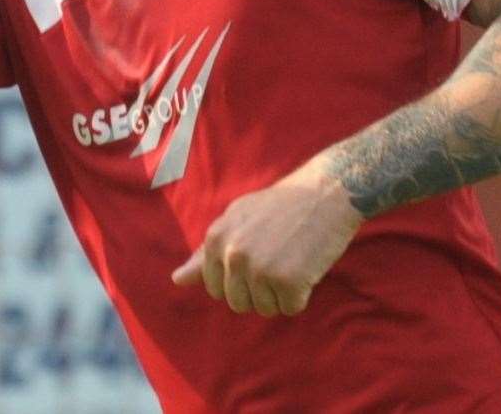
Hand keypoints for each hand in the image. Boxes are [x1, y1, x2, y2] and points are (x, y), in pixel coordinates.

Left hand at [171, 155, 361, 316]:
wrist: (324, 193)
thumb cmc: (281, 206)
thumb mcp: (237, 219)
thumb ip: (207, 253)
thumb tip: (176, 281)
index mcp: (216, 238)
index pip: (215, 287)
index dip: (239, 279)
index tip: (257, 256)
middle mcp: (233, 255)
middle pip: (238, 303)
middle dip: (258, 289)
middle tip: (278, 257)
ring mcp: (260, 269)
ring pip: (264, 308)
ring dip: (280, 293)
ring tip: (291, 259)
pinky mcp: (288, 281)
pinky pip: (290, 308)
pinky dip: (301, 294)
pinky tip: (306, 266)